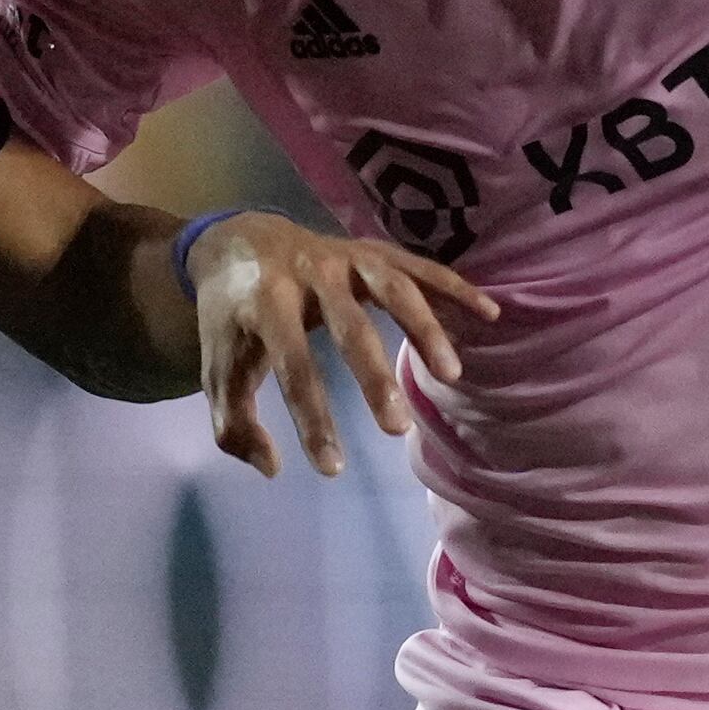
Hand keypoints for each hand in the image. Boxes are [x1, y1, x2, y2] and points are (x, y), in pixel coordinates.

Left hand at [194, 211, 499, 478]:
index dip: (312, 418)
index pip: (292, 365)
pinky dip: (455, 287)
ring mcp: (346, 257)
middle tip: (396, 430)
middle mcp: (309, 273)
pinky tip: (490, 312)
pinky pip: (419, 267)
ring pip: (393, 289)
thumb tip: (273, 467)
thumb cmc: (234, 319)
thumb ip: (234, 425)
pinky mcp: (373, 252)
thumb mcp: (218, 370)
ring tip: (450, 375)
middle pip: (349, 326)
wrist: (241, 241)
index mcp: (264, 302)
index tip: (333, 468)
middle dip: (374, 377)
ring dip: (424, 328)